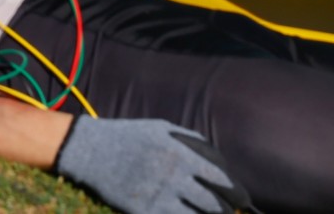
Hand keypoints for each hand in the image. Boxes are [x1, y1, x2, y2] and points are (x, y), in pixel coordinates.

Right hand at [55, 117, 248, 213]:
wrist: (90, 150)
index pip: (221, 179)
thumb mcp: (161, 128)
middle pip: (213, 203)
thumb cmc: (130, 136)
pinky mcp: (143, 210)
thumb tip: (219, 161)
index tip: (242, 199)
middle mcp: (172, 176)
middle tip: (227, 210)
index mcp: (180, 154)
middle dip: (226, 210)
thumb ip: (192, 141)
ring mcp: (158, 195)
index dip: (236, 192)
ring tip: (209, 213)